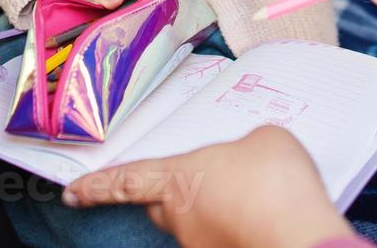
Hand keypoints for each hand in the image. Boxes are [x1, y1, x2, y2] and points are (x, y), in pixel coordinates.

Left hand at [63, 126, 351, 247]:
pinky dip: (241, 228)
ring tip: (260, 197)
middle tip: (208, 181)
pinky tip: (268, 218)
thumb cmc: (277, 186)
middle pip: (163, 206)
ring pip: (201, 224)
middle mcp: (183, 218)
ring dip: (219, 212)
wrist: (302, 239)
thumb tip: (249, 157)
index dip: (98, 186)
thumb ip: (246, 146)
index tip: (74, 193)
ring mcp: (203, 246)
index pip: (126, 181)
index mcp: (179, 178)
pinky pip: (226, 238)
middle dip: (178, 195)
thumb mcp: (265, 140)